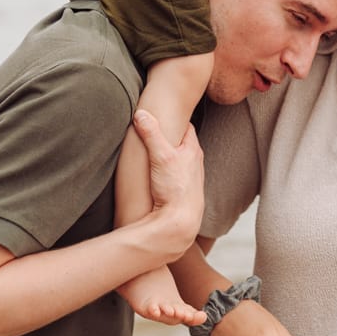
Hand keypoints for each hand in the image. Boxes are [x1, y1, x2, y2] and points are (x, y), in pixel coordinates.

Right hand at [132, 110, 203, 247]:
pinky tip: (161, 177)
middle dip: (172, 137)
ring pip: (181, 162)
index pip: (187, 127)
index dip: (176, 119)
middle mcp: (196, 163)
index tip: (166, 113)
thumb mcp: (160, 156)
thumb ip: (151, 134)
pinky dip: (170, 173)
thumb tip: (141, 114)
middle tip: (159, 131)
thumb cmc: (174, 189)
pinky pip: (177, 177)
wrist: (180, 222)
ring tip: (158, 153)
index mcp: (193, 150)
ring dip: (172, 156)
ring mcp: (192, 179)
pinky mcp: (185, 192)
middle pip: (184, 144)